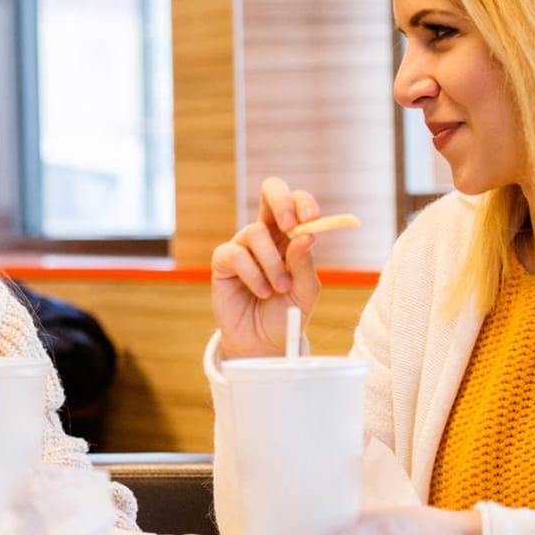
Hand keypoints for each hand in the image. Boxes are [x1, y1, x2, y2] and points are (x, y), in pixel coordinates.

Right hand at [210, 177, 324, 358]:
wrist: (264, 343)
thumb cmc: (286, 314)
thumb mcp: (306, 291)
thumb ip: (304, 264)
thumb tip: (307, 236)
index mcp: (290, 236)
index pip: (296, 203)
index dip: (302, 202)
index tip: (312, 220)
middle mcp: (266, 235)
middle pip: (270, 192)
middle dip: (282, 202)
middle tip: (291, 226)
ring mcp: (243, 246)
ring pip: (255, 233)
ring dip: (272, 264)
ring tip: (279, 288)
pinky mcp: (223, 262)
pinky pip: (236, 255)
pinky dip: (253, 275)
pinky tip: (261, 292)